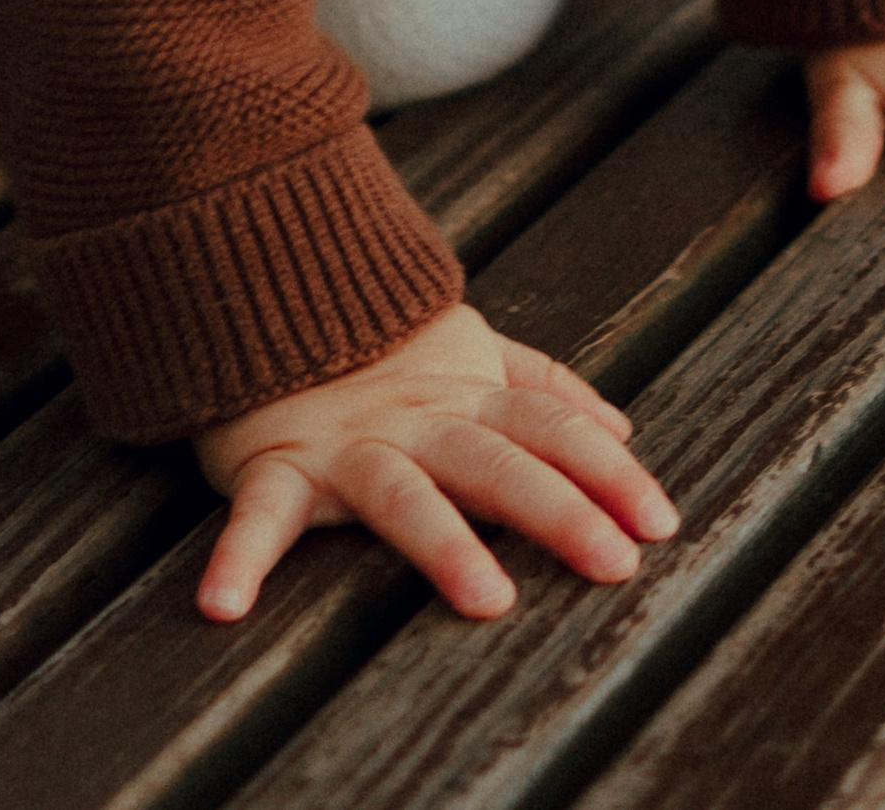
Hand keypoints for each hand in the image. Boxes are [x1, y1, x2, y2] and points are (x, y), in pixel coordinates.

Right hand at [193, 301, 678, 622]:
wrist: (263, 278)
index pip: (551, 430)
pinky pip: (256, 511)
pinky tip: (222, 605)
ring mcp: (346, 443)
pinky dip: (239, 556)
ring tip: (486, 599)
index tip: (661, 523)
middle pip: (498, 463)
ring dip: (443, 542)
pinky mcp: (273, 460)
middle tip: (616, 563)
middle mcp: (416, 422)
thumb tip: (621, 427)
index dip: (606, 471)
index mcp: (465, 398)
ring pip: (403, 492)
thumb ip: (541, 387)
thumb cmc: (374, 339)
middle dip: (561, 510)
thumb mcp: (468, 349)